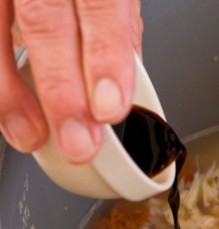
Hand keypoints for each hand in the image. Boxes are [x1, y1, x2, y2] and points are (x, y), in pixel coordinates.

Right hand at [0, 0, 142, 163]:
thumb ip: (115, 23)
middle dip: (61, 91)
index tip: (110, 108)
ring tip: (30, 134)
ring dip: (10, 91)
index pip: (102, 6)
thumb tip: (122, 79)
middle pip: (45, 19)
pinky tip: (4, 105)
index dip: (106, 59)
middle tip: (77, 142)